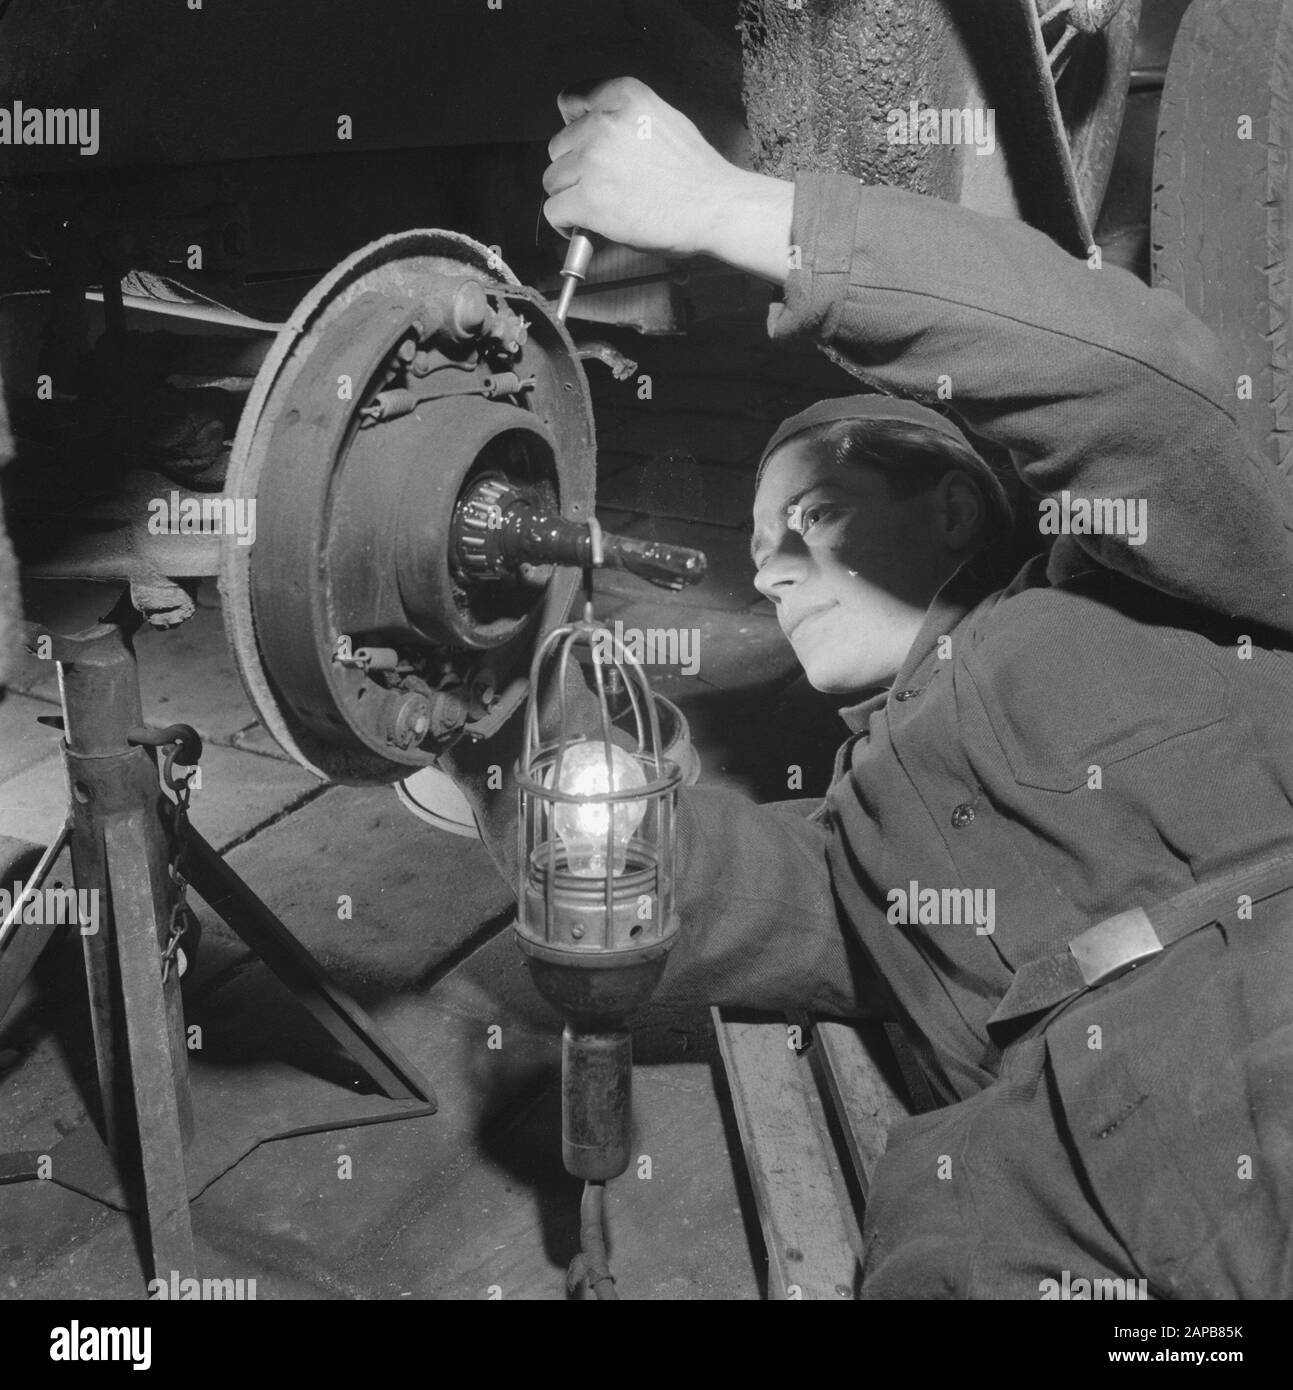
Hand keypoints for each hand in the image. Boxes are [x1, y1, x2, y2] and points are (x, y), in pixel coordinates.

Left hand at [543, 77, 793, 281]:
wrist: (715, 207)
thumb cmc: (696, 173)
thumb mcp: (664, 118)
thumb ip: (625, 116)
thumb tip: (589, 126)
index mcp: (625, 96)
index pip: (571, 99)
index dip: (573, 126)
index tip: (581, 145)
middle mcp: (604, 123)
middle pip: (559, 147)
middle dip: (574, 168)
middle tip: (599, 187)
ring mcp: (593, 162)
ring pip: (553, 181)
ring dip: (569, 196)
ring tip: (596, 209)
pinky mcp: (588, 201)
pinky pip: (554, 211)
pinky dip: (564, 223)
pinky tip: (583, 227)